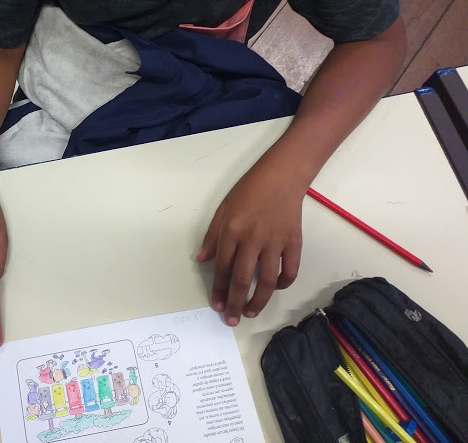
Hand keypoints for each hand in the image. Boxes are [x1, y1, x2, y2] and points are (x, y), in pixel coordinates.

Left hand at [197, 160, 305, 325]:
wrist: (282, 176)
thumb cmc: (249, 190)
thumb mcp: (222, 209)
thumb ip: (212, 236)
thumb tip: (202, 260)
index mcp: (232, 230)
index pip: (223, 268)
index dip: (219, 290)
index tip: (217, 306)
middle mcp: (252, 239)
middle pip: (242, 279)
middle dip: (235, 303)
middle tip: (232, 320)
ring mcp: (275, 242)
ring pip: (267, 281)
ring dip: (258, 301)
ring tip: (250, 312)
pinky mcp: (294, 242)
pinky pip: (290, 270)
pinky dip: (283, 284)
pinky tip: (274, 289)